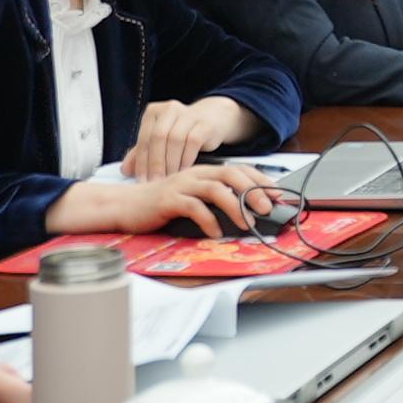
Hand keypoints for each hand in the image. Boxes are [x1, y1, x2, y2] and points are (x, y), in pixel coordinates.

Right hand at [62, 155, 276, 237]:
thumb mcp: (192, 199)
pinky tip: (215, 232)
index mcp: (203, 172)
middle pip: (230, 174)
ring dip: (235, 206)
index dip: (259, 180)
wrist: (125, 206)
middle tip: (267, 208)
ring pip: (215, 189)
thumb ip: (213, 200)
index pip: (238, 170)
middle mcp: (194, 174)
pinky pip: (193, 207)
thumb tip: (245, 212)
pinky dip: (208, 220)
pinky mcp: (168, 200)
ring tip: (246, 223)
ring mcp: (181, 185)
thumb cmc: (161, 205)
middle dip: (252, 190)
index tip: (277, 194)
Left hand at [120, 98, 229, 187]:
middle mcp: (169, 108)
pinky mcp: (204, 123)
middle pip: (158, 138)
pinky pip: (193, 142)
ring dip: (171, 163)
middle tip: (155, 182)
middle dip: (155, 163)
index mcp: (154, 112)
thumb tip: (125, 170)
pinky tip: (184, 171)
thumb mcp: (160, 140)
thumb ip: (142, 153)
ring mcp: (189, 114)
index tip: (141, 181)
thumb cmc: (181, 131)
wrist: (212, 119)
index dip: (141, 161)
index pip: (144, 138)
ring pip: (175, 140)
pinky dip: (187, 159)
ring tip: (169, 179)